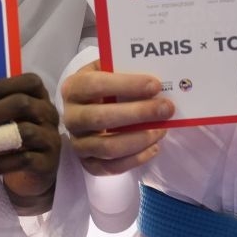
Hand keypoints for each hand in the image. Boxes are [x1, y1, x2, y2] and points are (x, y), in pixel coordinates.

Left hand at [0, 73, 61, 209]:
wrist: (32, 174)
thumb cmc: (14, 137)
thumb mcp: (6, 119)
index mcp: (39, 96)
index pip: (29, 82)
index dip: (2, 85)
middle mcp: (49, 114)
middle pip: (22, 104)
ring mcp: (50, 138)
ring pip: (23, 132)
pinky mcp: (48, 162)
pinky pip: (22, 160)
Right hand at [60, 61, 173, 177]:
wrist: (90, 109)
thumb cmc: (105, 87)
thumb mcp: (108, 71)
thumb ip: (124, 69)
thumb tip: (156, 72)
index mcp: (73, 88)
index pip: (94, 85)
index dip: (126, 85)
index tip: (155, 85)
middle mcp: (71, 117)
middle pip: (100, 118)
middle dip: (138, 113)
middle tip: (166, 108)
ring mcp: (78, 143)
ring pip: (107, 147)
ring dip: (139, 139)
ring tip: (161, 130)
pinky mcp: (88, 163)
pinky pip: (112, 167)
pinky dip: (136, 159)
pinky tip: (154, 147)